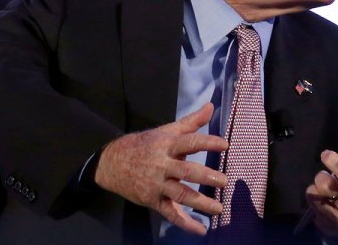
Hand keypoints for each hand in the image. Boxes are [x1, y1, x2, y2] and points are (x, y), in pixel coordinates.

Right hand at [94, 103, 227, 235]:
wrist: (112, 163)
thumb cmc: (145, 145)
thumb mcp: (165, 131)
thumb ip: (191, 122)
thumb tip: (211, 106)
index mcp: (167, 145)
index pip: (190, 142)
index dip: (207, 143)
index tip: (225, 145)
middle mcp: (162, 165)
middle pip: (186, 171)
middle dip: (205, 176)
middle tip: (224, 180)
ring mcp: (157, 185)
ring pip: (180, 195)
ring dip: (200, 203)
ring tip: (218, 208)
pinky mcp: (153, 200)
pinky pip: (170, 214)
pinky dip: (185, 223)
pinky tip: (201, 230)